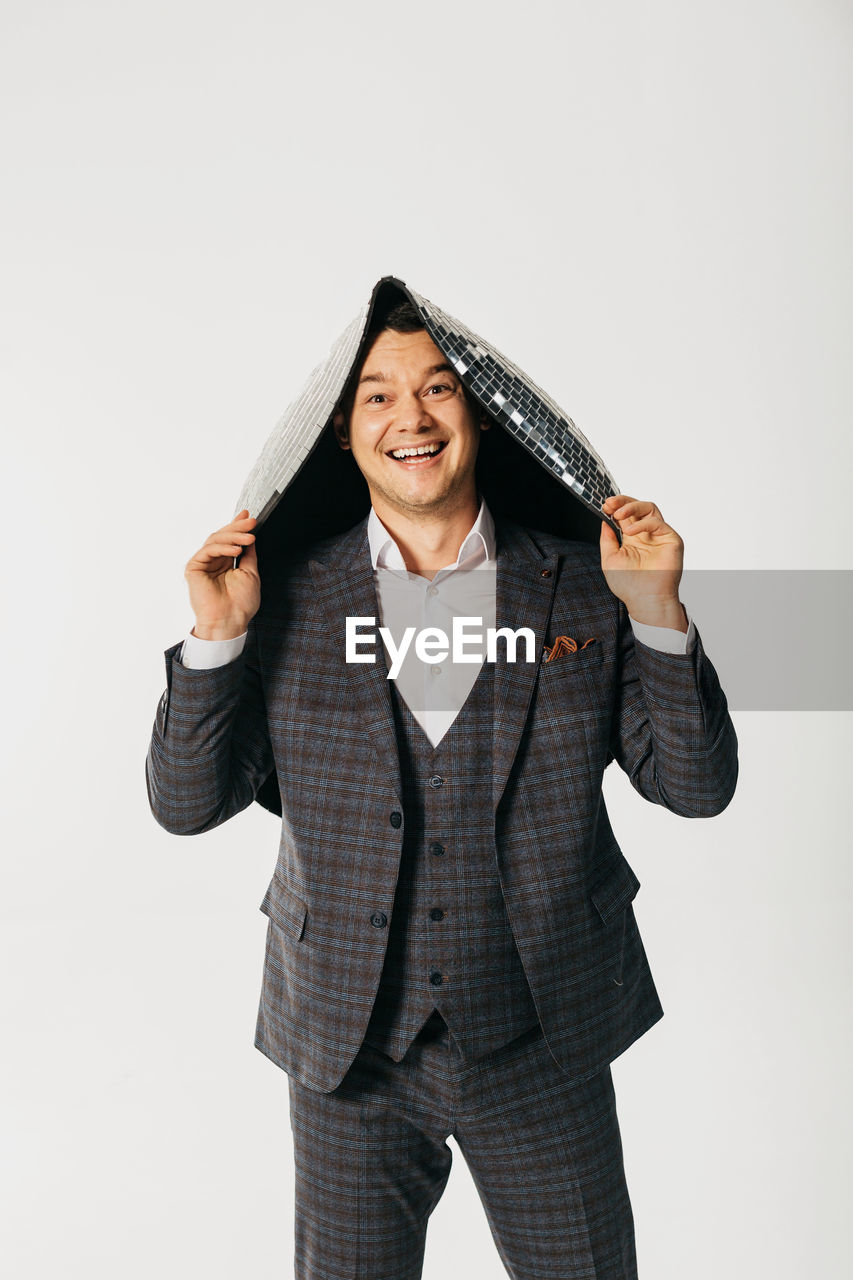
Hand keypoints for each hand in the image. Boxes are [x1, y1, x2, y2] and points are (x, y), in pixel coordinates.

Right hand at [184, 510, 259, 639]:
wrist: (229, 621)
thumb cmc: (240, 604)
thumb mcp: (250, 573)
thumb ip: (249, 554)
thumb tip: (250, 536)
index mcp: (225, 563)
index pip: (230, 540)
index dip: (238, 526)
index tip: (249, 516)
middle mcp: (213, 561)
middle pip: (222, 536)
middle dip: (237, 527)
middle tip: (251, 522)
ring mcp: (203, 563)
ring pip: (215, 540)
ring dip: (234, 536)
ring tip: (250, 537)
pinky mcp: (194, 567)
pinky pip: (208, 550)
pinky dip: (223, 548)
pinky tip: (237, 550)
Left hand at [599, 495, 687, 630]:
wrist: (644, 600)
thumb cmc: (628, 585)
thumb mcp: (610, 559)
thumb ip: (607, 539)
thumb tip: (604, 520)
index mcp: (632, 538)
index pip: (625, 515)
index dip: (615, 507)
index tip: (604, 505)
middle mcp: (646, 535)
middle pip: (638, 507)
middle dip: (623, 501)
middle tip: (610, 503)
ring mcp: (659, 536)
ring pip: (650, 509)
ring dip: (632, 507)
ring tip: (619, 514)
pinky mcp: (671, 540)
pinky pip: (658, 522)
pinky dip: (643, 523)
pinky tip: (630, 532)